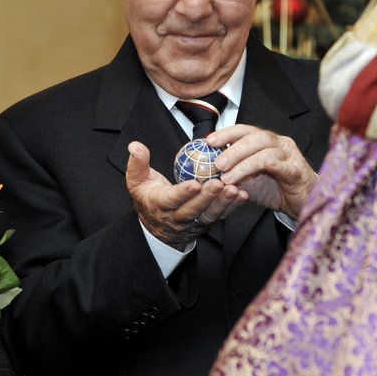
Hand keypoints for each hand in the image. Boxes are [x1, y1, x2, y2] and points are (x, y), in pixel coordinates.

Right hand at [126, 140, 245, 249]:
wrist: (155, 229)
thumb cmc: (148, 199)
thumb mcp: (137, 182)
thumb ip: (137, 164)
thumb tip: (135, 146)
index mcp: (159, 205)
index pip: (171, 200)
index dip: (183, 193)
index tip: (194, 183)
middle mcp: (176, 218)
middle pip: (193, 210)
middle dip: (207, 197)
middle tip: (219, 183)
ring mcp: (192, 223)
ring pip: (208, 215)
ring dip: (222, 203)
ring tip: (234, 190)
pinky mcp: (205, 223)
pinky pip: (219, 216)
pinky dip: (231, 207)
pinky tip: (241, 196)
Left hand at [206, 124, 317, 219]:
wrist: (299, 202)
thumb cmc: (275, 187)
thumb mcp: (248, 177)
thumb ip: (232, 169)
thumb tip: (206, 169)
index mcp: (266, 141)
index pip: (245, 130)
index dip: (226, 133)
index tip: (209, 141)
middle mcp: (279, 144)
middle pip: (256, 139)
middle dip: (234, 150)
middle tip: (217, 164)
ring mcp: (291, 157)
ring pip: (267, 153)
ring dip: (245, 165)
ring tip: (228, 178)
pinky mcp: (299, 173)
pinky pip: (287, 167)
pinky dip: (276, 165)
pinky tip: (267, 166)